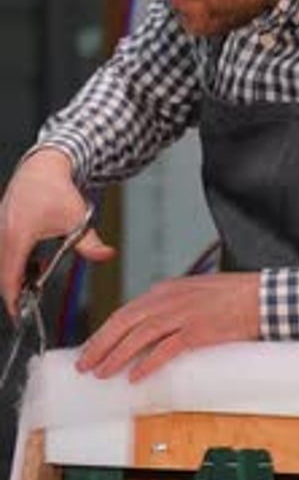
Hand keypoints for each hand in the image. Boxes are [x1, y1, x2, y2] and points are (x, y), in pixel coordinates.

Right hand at [0, 148, 114, 316]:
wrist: (43, 167)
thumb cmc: (57, 190)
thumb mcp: (78, 220)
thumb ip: (91, 244)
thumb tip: (107, 255)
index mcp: (18, 236)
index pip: (10, 277)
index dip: (13, 299)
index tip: (17, 313)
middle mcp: (3, 233)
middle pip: (3, 273)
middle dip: (15, 290)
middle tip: (30, 300)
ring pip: (2, 262)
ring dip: (15, 274)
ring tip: (38, 275)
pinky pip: (2, 251)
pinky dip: (13, 261)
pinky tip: (34, 261)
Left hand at [76, 271, 260, 381]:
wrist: (259, 296)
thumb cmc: (231, 296)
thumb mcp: (192, 292)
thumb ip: (169, 307)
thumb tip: (148, 327)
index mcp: (165, 290)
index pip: (125, 311)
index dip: (104, 332)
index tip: (92, 348)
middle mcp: (169, 299)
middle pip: (125, 322)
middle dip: (101, 345)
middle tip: (86, 365)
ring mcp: (183, 314)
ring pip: (139, 336)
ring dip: (117, 356)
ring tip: (103, 373)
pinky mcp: (198, 331)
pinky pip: (166, 349)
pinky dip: (148, 363)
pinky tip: (136, 375)